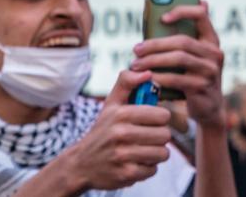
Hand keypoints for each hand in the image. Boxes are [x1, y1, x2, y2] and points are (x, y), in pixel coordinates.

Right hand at [63, 70, 172, 190]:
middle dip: (159, 137)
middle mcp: (121, 134)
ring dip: (155, 153)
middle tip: (147, 137)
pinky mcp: (125, 174)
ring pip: (162, 153)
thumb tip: (147, 72)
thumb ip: (127, 83)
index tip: (151, 121)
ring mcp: (123, 156)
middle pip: (165, 135)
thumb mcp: (111, 104)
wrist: (80, 164)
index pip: (163, 116)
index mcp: (121, 114)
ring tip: (142, 149)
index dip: (160, 119)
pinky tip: (135, 162)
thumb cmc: (103, 130)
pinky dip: (147, 167)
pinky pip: (153, 170)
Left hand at [131, 2, 225, 128]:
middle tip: (136, 49)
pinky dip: (159, 78)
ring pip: (178, 59)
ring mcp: (210, 70)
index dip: (182, 11)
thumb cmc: (194, 76)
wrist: (209, 107)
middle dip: (155, 44)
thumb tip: (169, 16)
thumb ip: (183, 40)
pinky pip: (176, 79)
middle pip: (182, 41)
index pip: (201, 15)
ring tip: (136, 65)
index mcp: (211, 40)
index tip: (163, 17)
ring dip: (153, 61)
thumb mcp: (194, 57)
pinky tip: (147, 79)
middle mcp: (214, 53)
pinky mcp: (202, 87)